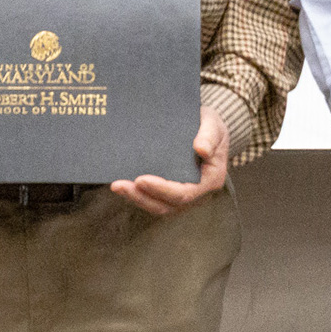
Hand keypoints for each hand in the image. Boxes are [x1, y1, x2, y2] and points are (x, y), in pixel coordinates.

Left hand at [111, 106, 228, 215]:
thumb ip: (210, 136)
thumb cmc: (210, 126)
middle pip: (168, 205)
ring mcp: (185, 197)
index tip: (141, 179)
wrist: (207, 130)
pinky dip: (138, 195)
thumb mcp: (213, 124)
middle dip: (142, 197)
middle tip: (119, 185)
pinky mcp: (172, 194)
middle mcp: (199, 194)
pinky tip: (122, 186)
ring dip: (136, 199)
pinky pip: (154, 201)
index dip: (162, 189)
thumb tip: (202, 150)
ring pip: (159, 207)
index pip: (185, 193)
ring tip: (117, 186)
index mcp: (212, 179)